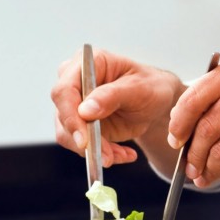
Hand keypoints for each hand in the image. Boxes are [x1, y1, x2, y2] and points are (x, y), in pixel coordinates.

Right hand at [51, 48, 183, 166]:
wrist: (156, 102)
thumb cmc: (150, 86)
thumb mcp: (140, 89)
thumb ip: (113, 96)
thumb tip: (85, 110)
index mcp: (88, 63)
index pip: (65, 90)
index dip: (70, 116)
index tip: (84, 140)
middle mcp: (74, 81)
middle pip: (62, 114)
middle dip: (84, 140)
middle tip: (107, 156)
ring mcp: (73, 104)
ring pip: (69, 134)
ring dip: (94, 150)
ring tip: (121, 155)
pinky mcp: (79, 124)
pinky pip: (80, 144)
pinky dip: (101, 153)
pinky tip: (123, 154)